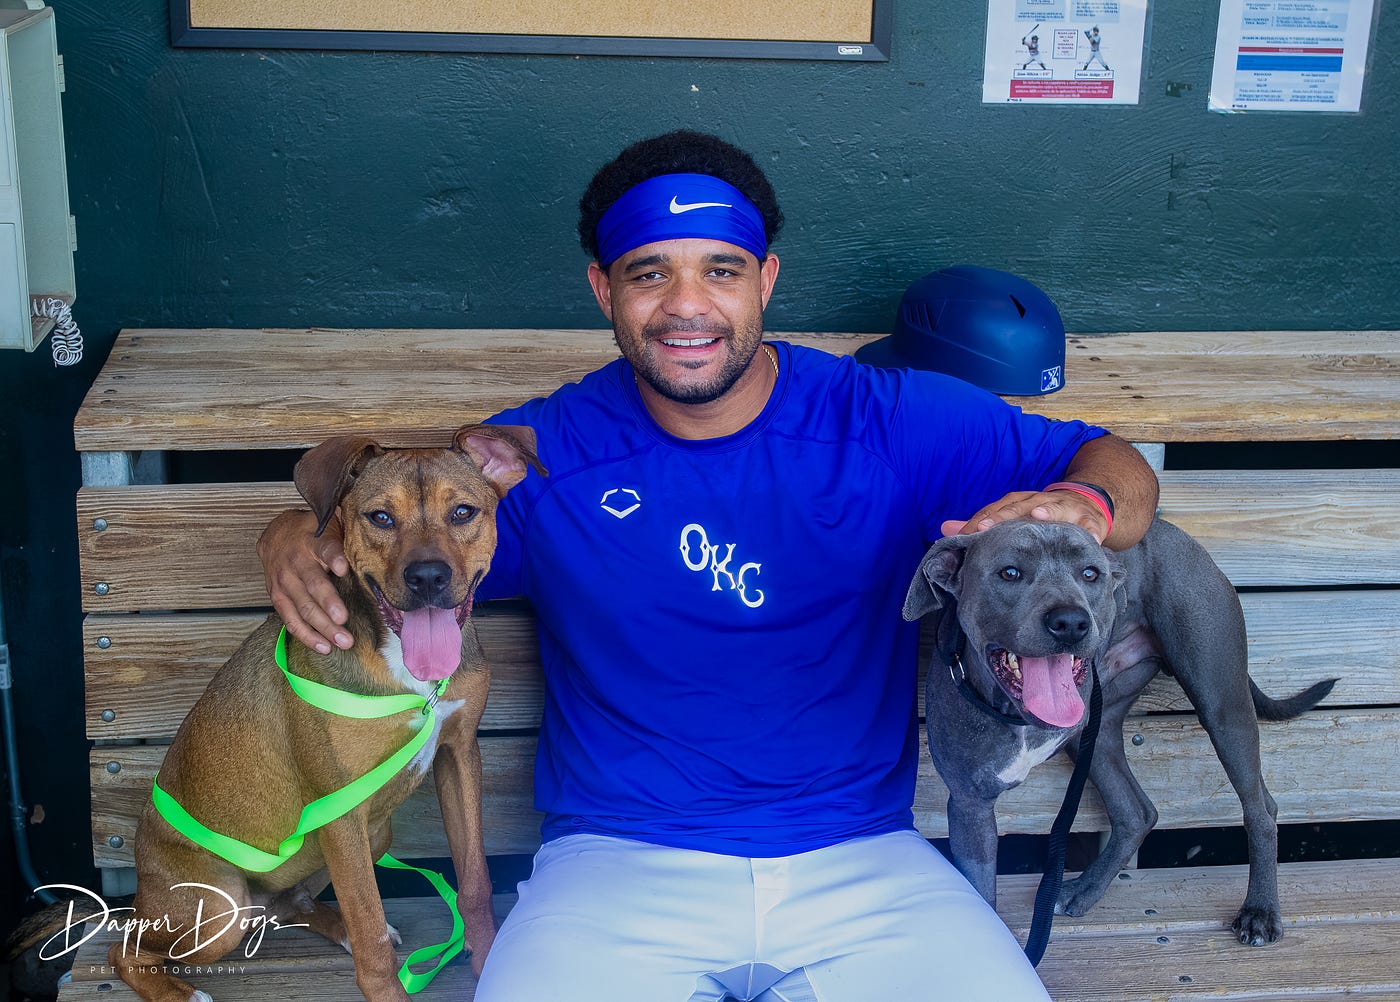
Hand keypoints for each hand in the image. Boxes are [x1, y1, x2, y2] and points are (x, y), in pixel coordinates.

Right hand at [256, 509, 354, 653]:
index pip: (326, 549)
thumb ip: (347, 540)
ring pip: (303, 608)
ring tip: (342, 641)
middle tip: (344, 622)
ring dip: (322, 627)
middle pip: (314, 586)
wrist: (276, 534)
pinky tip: (323, 647)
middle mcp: (297, 562)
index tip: (343, 568)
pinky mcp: (277, 597)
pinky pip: (291, 620)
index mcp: (314, 542)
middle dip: (330, 606)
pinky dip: (306, 635)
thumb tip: (376, 551)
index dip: (334, 558)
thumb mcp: (330, 526)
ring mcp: (285, 581)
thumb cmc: (312, 533)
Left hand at [940, 489, 1111, 543]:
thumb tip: (945, 528)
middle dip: (1002, 516)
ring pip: (1054, 507)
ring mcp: (1065, 507)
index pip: (995, 510)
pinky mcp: (1089, 519)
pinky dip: (1089, 531)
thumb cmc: (1041, 516)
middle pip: (1018, 506)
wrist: (1084, 503)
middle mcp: (1039, 501)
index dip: (980, 521)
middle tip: (985, 528)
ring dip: (1047, 510)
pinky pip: (1090, 525)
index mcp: (1019, 502)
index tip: (966, 534)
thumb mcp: (1013, 517)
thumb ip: (983, 524)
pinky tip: (1088, 539)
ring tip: (1037, 516)